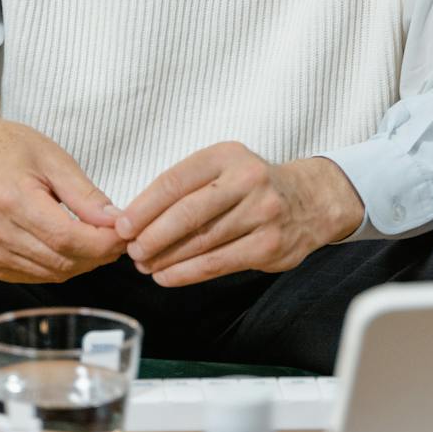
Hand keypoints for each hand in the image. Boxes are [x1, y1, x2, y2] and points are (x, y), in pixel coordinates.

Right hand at [0, 111, 126, 283]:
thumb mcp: (54, 159)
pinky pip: (38, 276)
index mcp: (10, 199)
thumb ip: (85, 194)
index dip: (102, 242)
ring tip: (98, 238)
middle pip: (62, 260)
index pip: (66, 238)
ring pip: (54, 273)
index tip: (125, 233)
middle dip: (99, 253)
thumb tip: (115, 222)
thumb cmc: (12, 150)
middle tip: (119, 236)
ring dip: (83, 261)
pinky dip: (62, 266)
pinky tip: (70, 245)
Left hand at [116, 142, 363, 286]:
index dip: (143, 207)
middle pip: (187, 213)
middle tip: (130, 249)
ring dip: (166, 258)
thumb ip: (186, 186)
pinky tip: (168, 277)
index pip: (175, 181)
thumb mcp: (223, 167)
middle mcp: (247, 180)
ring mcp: (262, 213)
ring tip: (145, 265)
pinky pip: (219, 263)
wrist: (310, 200)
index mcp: (226, 155)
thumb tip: (135, 217)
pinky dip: (188, 273)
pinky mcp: (270, 245)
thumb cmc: (252, 186)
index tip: (122, 225)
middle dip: (152, 235)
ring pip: (202, 241)